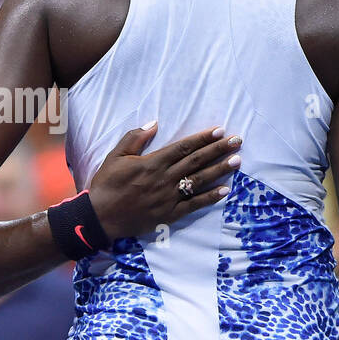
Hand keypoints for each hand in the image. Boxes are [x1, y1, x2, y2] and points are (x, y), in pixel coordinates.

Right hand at [87, 123, 239, 240]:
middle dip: (218, 150)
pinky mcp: (169, 214)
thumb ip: (135, 138)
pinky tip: (225, 190)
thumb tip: (154, 123)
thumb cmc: (107, 184)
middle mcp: (164, 178)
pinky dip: (210, 197)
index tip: (220, 131)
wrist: (100, 216)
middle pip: (197, 161)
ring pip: (199, 180)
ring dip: (220, 170)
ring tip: (237, 160)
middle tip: (238, 141)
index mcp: (152, 162)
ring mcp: (169, 197)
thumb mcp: (116, 156)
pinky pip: (194, 204)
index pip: (184, 147)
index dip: (203, 138)